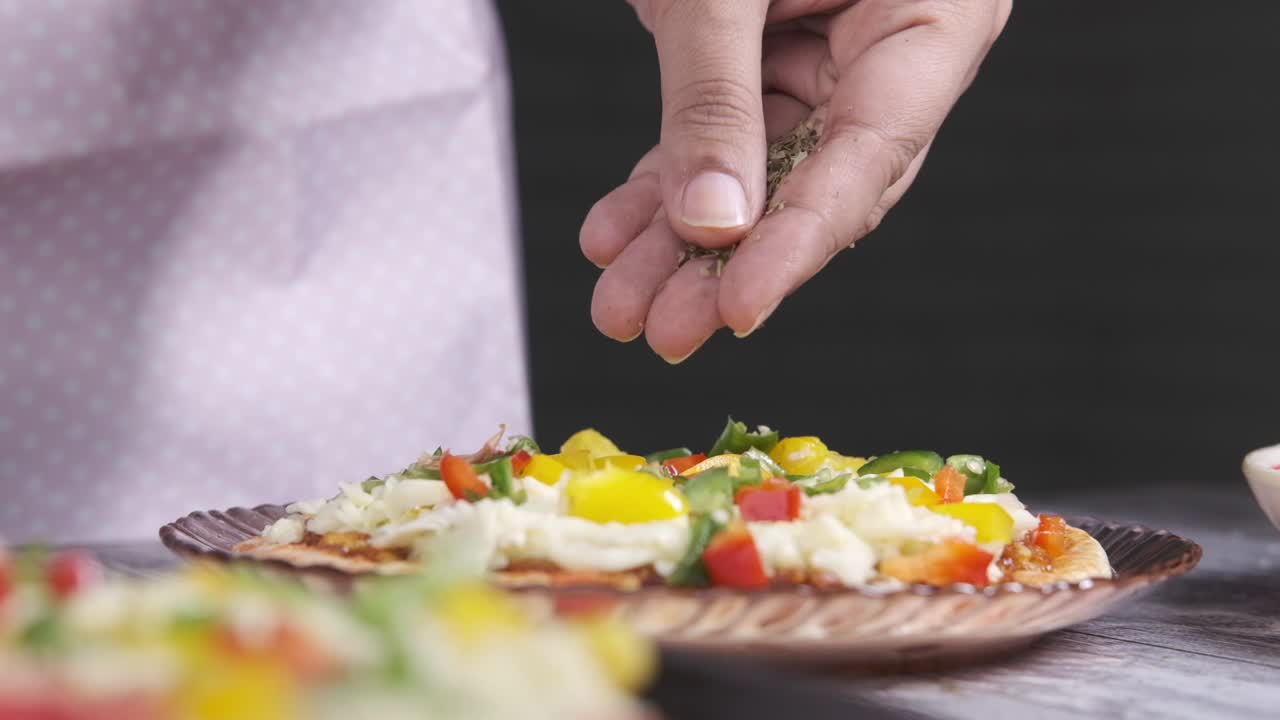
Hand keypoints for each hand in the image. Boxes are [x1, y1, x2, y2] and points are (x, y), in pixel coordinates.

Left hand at [581, 0, 1010, 361]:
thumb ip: (715, 94)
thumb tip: (711, 224)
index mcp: (933, 10)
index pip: (872, 152)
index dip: (801, 240)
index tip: (736, 305)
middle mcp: (887, 45)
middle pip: (814, 183)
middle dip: (725, 262)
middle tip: (661, 331)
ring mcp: (825, 52)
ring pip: (755, 174)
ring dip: (679, 243)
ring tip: (618, 300)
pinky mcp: (763, 53)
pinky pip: (714, 138)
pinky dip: (662, 184)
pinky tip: (616, 235)